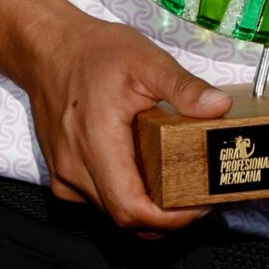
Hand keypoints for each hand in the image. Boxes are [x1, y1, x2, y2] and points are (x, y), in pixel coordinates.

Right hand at [11, 10, 232, 234]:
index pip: (131, 207)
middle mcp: (75, 168)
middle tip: (199, 197)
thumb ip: (184, 88)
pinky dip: (125, 197)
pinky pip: (96, 199)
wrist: (49, 49)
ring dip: (146, 209)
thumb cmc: (95, 53)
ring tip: (180, 187)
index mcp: (97, 144)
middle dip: (166, 217)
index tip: (200, 206)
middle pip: (124, 217)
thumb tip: (219, 107)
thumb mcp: (147, 61)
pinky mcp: (62, 173)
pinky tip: (147, 176)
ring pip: (110, 211)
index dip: (169, 219)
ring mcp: (64, 174)